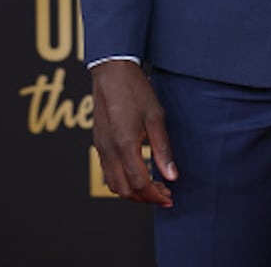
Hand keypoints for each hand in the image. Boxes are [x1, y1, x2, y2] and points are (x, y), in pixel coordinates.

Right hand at [91, 60, 177, 205]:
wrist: (112, 72)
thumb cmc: (135, 89)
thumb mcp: (156, 116)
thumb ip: (163, 149)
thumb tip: (171, 175)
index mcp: (125, 145)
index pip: (139, 184)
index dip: (155, 196)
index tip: (169, 197)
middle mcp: (109, 151)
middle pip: (124, 190)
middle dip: (145, 198)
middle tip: (163, 194)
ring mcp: (101, 148)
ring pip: (113, 184)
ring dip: (132, 192)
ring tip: (152, 187)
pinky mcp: (99, 143)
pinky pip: (107, 172)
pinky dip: (122, 181)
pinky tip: (136, 173)